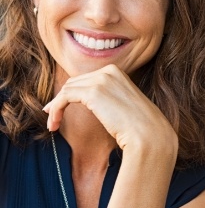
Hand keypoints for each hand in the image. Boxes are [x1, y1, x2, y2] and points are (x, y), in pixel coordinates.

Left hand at [43, 64, 177, 155]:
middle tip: (52, 117)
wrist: (149, 136)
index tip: (60, 108)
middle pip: (74, 83)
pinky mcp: (93, 92)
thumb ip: (108, 99)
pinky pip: (64, 97)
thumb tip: (91, 103)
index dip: (70, 94)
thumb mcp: (123, 105)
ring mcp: (101, 79)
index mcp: (116, 72)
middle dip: (60, 99)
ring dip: (55, 107)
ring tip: (52, 125)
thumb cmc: (140, 127)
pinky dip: (56, 109)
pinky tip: (54, 123)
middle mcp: (108, 71)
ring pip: (67, 90)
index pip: (85, 79)